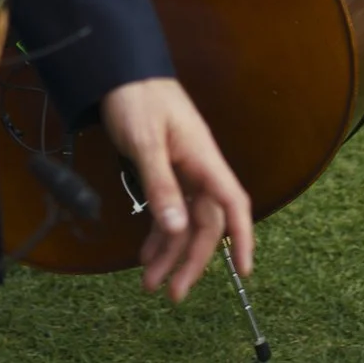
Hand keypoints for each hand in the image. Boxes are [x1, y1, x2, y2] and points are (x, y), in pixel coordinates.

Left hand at [99, 77, 252, 301]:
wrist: (120, 71)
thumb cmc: (137, 98)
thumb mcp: (145, 142)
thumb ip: (161, 184)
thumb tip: (177, 228)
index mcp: (203, 158)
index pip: (232, 204)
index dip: (241, 238)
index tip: (243, 271)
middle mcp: (199, 168)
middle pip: (205, 223)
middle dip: (192, 260)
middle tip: (172, 293)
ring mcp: (183, 170)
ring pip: (185, 221)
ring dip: (170, 253)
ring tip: (149, 283)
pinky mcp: (166, 170)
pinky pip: (169, 210)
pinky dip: (159, 234)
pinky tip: (146, 254)